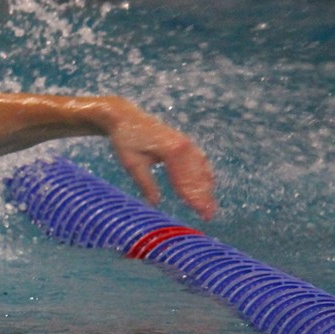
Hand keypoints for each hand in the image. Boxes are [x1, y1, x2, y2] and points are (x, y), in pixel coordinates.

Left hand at [107, 104, 216, 220]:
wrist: (126, 117)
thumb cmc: (126, 140)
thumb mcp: (132, 163)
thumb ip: (145, 183)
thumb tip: (154, 204)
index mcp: (172, 150)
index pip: (185, 179)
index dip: (193, 198)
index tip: (201, 213)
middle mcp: (184, 145)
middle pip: (197, 176)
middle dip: (203, 197)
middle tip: (208, 216)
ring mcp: (186, 143)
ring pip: (201, 169)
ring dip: (205, 188)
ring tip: (209, 206)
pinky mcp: (184, 143)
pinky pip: (199, 161)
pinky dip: (203, 175)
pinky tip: (207, 186)